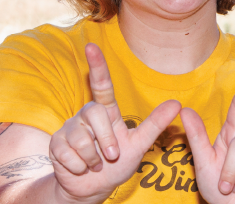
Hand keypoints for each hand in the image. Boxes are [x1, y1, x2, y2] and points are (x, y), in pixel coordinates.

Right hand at [41, 43, 182, 202]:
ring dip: (92, 158)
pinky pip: (68, 153)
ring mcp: (69, 129)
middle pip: (94, 114)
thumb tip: (178, 103)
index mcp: (106, 112)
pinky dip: (79, 166)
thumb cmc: (117, 164)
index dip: (97, 66)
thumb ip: (155, 125)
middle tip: (111, 156)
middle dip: (106, 140)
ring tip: (95, 163)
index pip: (101, 86)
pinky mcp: (56, 145)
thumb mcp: (139, 145)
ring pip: (81, 138)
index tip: (91, 46)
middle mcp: (86, 116)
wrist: (93, 188)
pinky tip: (81, 167)